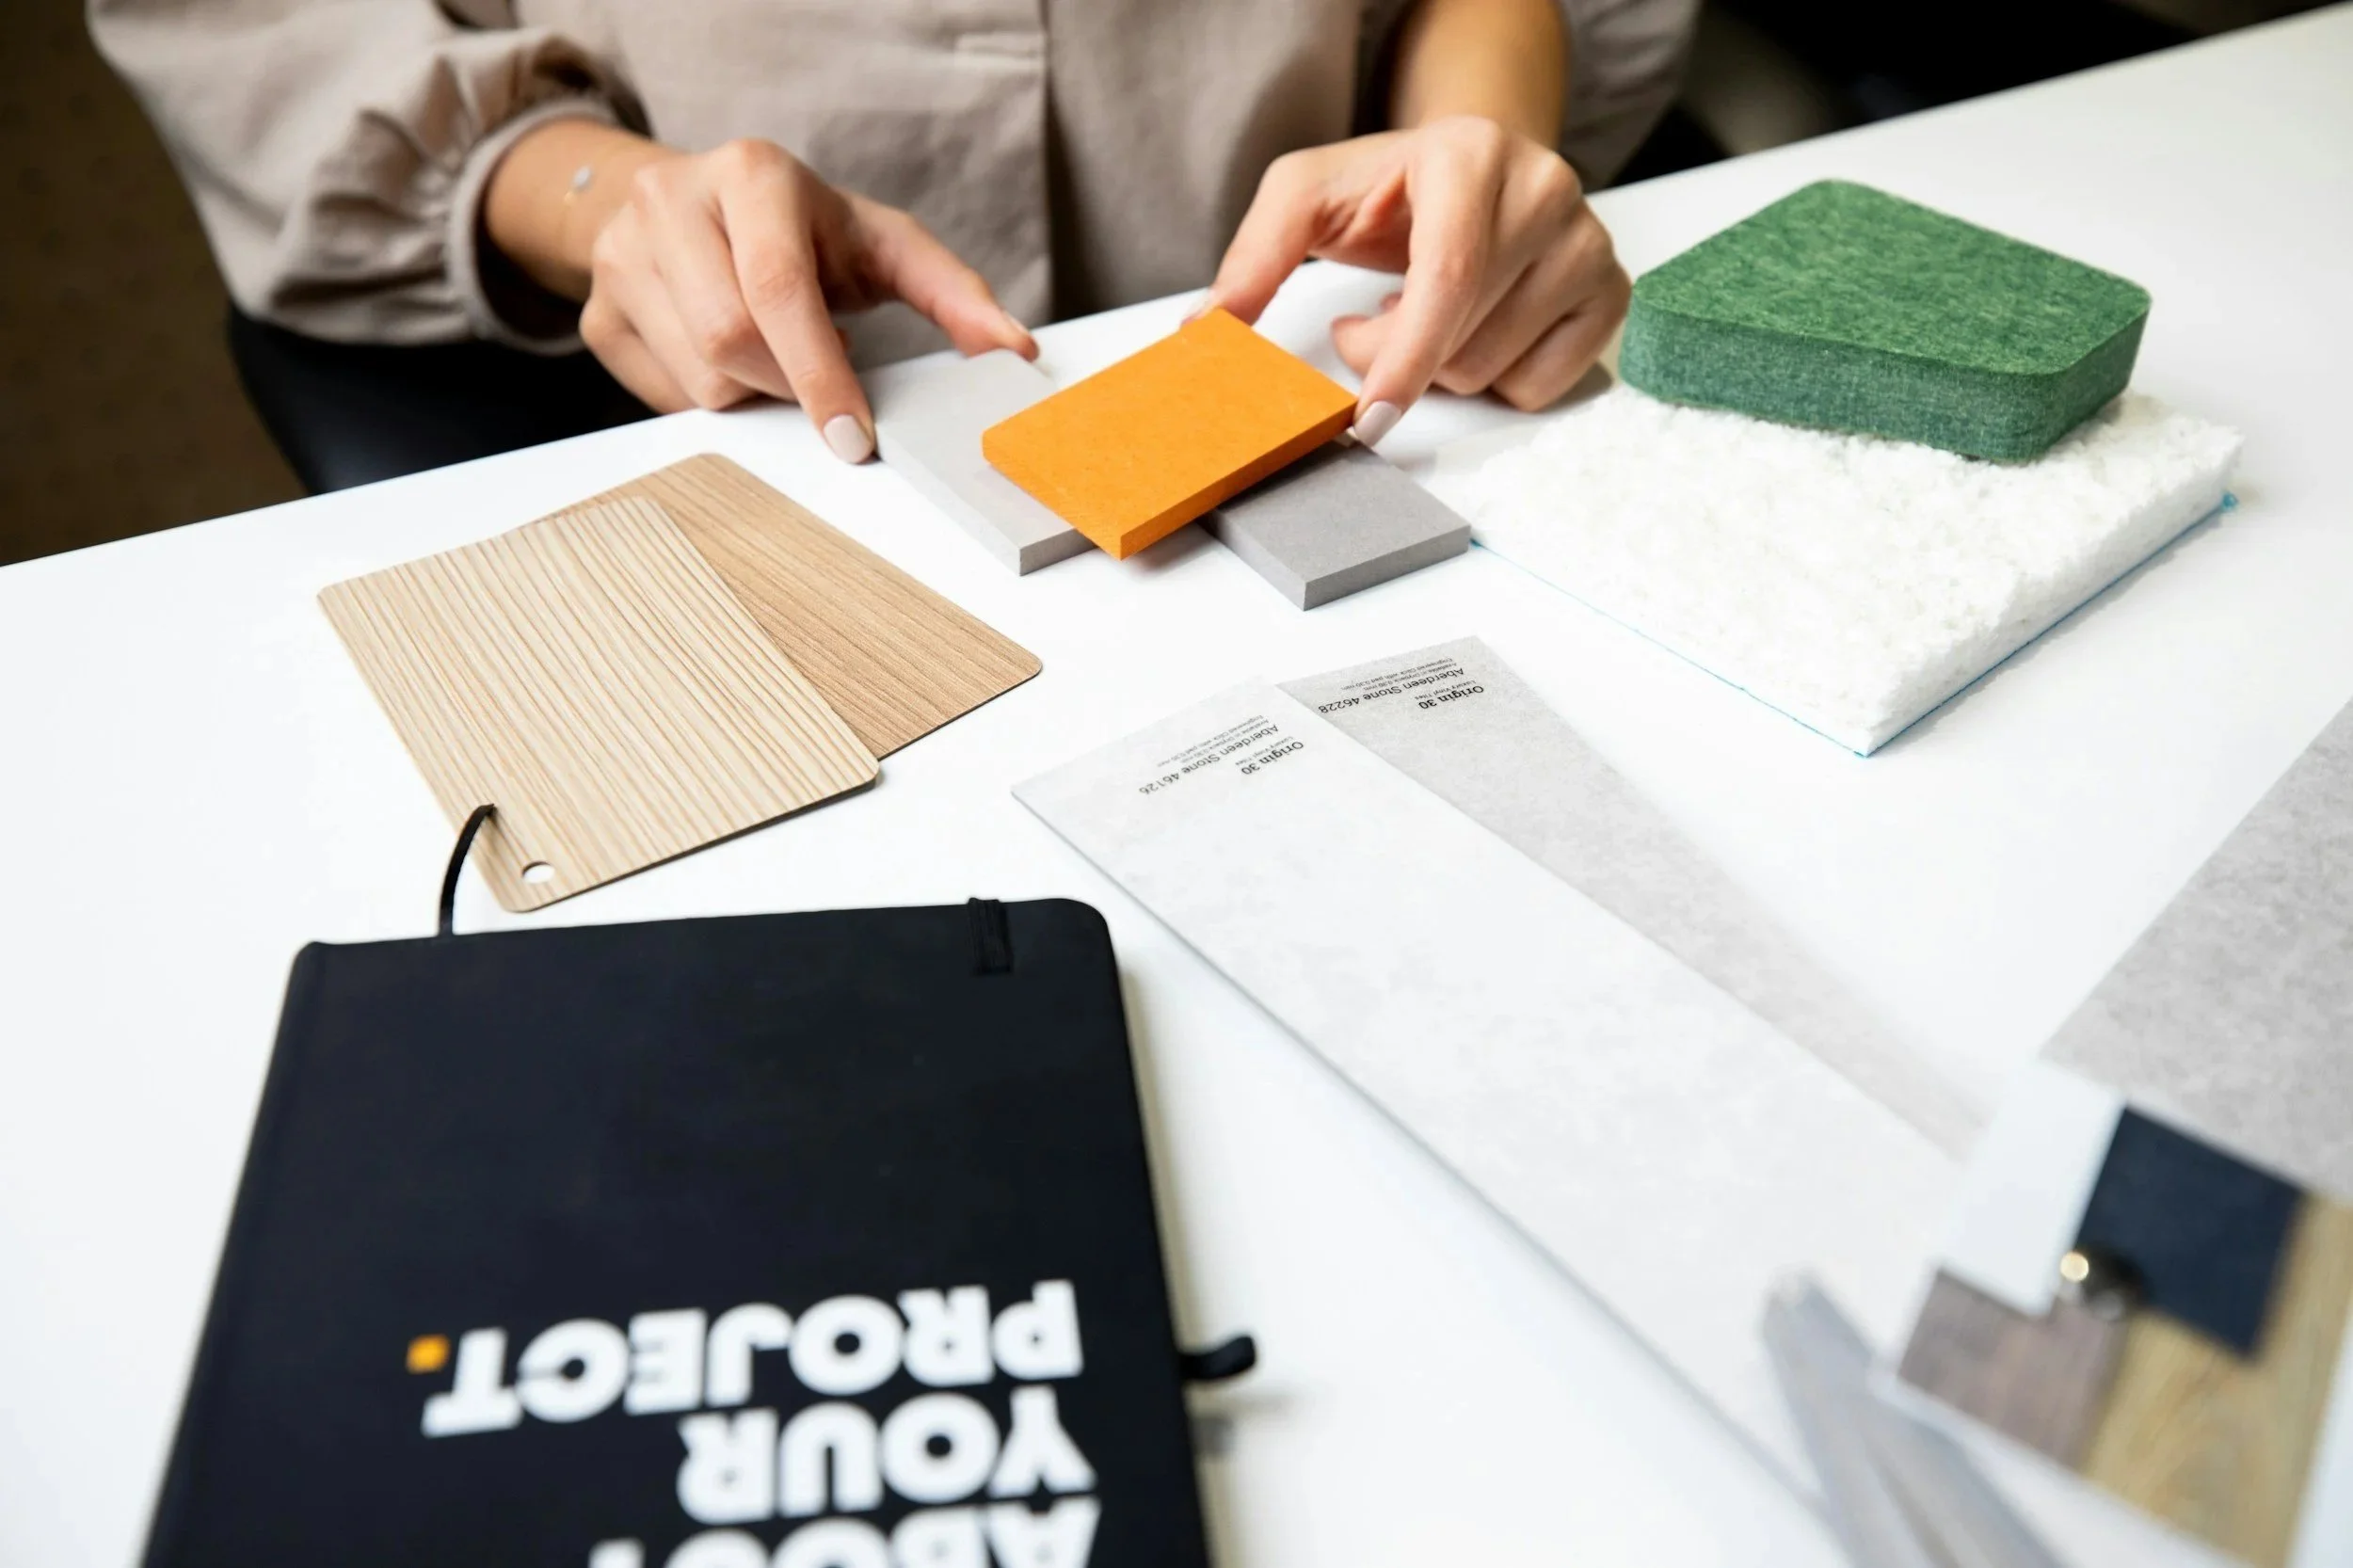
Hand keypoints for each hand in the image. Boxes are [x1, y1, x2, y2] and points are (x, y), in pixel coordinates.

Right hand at [495, 129, 1033, 460]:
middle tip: (821, 385)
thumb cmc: (802, 230)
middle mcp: (671, 201)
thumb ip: (953, 293)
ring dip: (756, 394)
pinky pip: (664, 398)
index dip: (819, 372)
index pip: (777, 289)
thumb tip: (1014, 351)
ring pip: (698, 378)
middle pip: (731, 341)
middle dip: (789, 383)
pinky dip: (714, 401)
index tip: (853, 436)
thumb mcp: (882, 243)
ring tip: (776, 356)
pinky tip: (732, 363)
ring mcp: (621, 256)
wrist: (693, 203)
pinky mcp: (597, 312)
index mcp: (750, 175)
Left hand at [1206, 116, 1629, 444]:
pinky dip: (1493, 377)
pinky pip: (1539, 386)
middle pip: (1464, 340)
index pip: (1447, 279)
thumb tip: (1206, 334)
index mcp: (1471, 155)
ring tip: (1428, 311)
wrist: (1471, 166)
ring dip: (1440, 365)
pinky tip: (1477, 326)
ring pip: (1496, 370)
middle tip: (1373, 317)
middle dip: (1398, 356)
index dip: (1403, 358)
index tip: (1367, 417)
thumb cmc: (1389, 187)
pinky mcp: (1608, 291)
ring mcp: (1587, 243)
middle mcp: (1545, 191)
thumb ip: (1253, 257)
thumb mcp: (1307, 195)